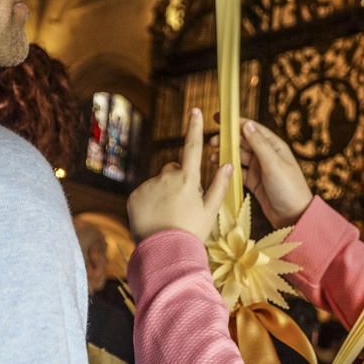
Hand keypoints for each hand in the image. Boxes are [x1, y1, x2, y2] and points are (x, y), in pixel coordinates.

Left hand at [128, 108, 232, 242]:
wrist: (165, 252)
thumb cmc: (192, 233)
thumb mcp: (210, 211)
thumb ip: (219, 185)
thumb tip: (229, 165)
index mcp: (188, 179)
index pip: (192, 147)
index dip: (195, 127)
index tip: (196, 110)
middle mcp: (166, 177)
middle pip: (174, 169)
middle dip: (179, 180)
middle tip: (183, 205)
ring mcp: (149, 185)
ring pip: (159, 183)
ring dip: (163, 193)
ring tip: (168, 216)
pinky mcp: (134, 195)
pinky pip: (144, 193)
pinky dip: (149, 202)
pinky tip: (155, 218)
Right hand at [212, 119, 311, 228]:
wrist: (294, 216)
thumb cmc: (289, 188)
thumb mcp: (273, 164)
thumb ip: (259, 145)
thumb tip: (247, 125)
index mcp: (274, 146)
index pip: (252, 129)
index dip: (236, 122)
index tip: (219, 117)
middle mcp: (266, 155)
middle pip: (243, 142)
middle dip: (227, 140)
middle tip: (212, 142)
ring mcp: (260, 169)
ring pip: (239, 157)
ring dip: (226, 155)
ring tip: (213, 156)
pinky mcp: (255, 182)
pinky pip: (239, 172)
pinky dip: (229, 170)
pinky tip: (220, 169)